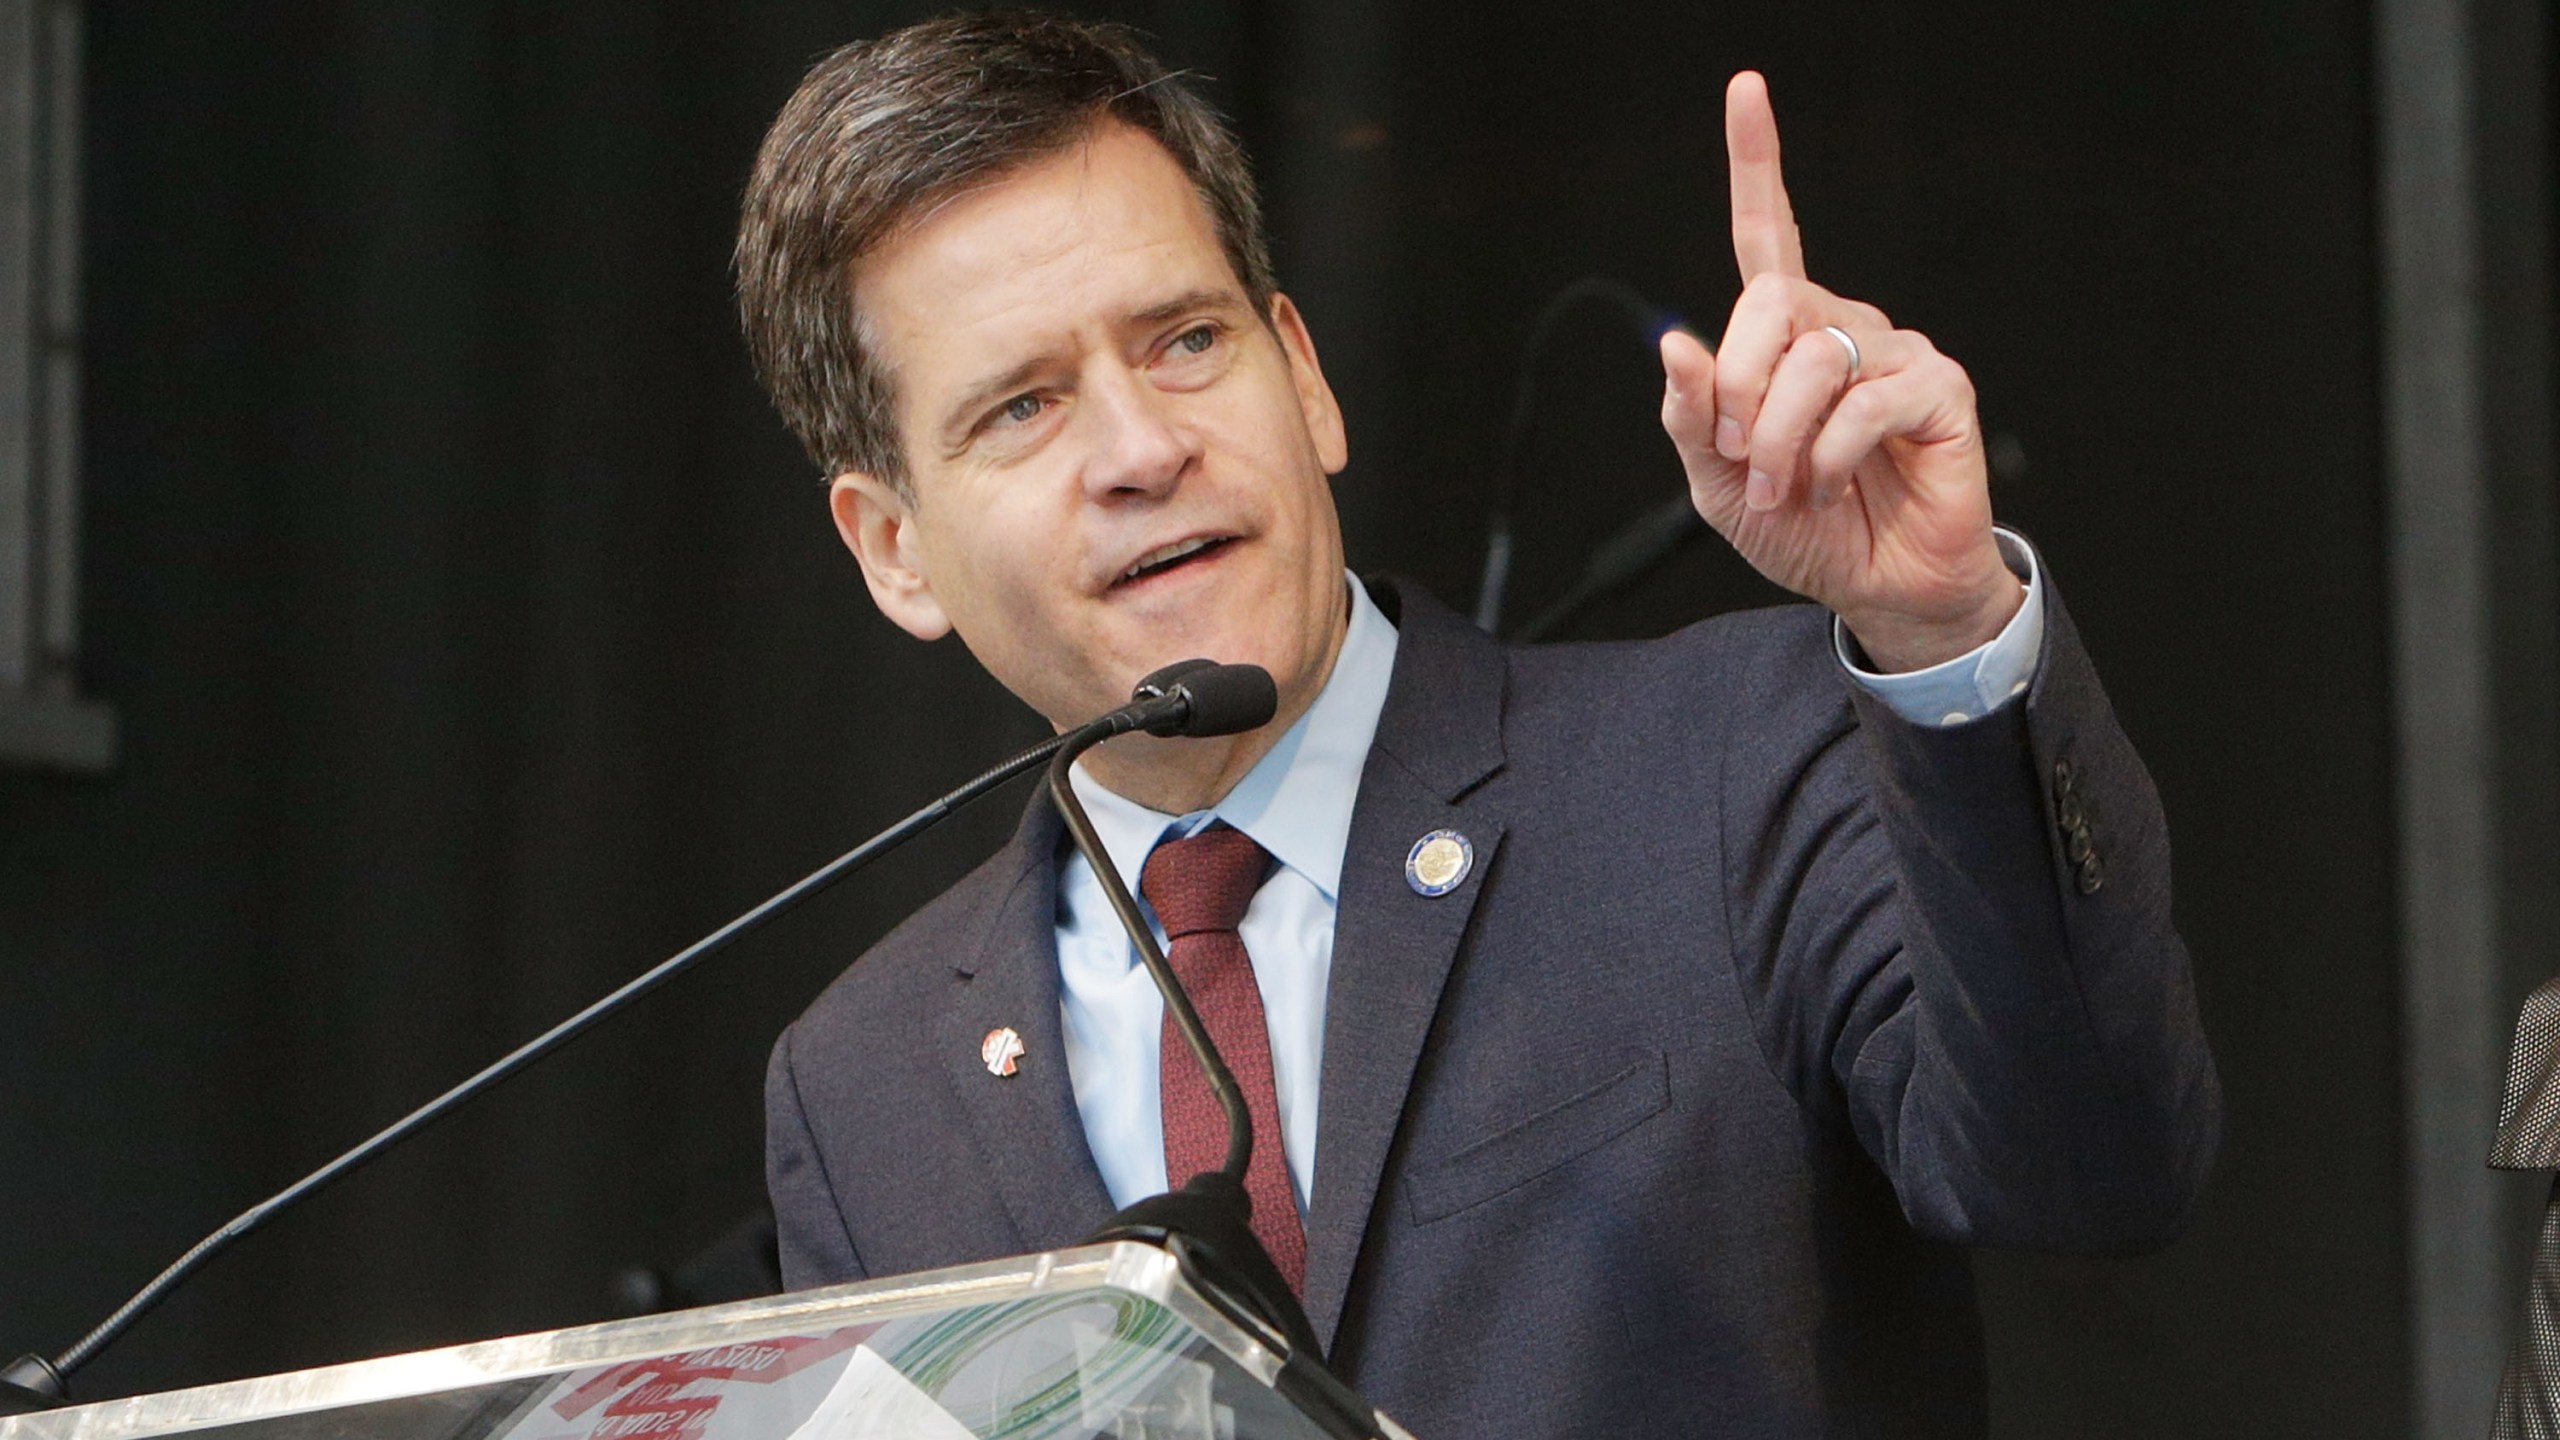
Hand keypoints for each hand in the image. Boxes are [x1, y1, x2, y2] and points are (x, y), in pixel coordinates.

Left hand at [1659, 72, 2020, 671]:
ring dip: (1782, 439)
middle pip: (1769, 304)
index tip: (1747, 87)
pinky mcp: (1938, 388)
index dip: (1757, 160)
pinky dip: (1830, 454)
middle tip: (1745, 456)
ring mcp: (1895, 351)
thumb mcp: (1719, 483)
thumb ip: (1692, 416)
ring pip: (1813, 359)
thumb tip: (1674, 342)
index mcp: (1784, 337)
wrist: (1875, 589)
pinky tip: (1836, 483)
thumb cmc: (1806, 528)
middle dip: (1739, 388)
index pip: (1766, 233)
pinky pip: (1865, 400)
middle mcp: (1841, 326)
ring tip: (1791, 487)